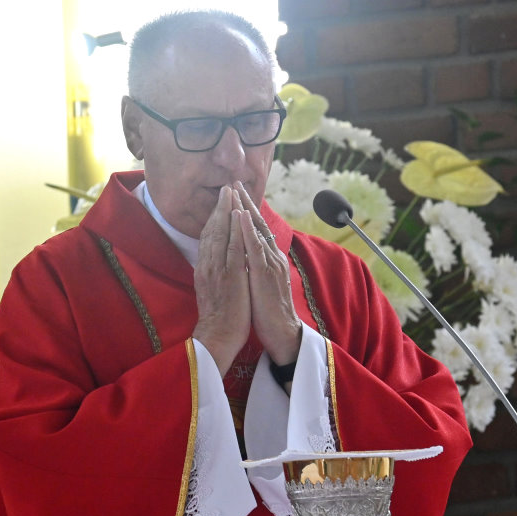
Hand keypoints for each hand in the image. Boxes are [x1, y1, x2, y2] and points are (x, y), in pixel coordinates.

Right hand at [192, 187, 250, 374]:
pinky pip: (232, 248)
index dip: (215, 216)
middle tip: (226, 187)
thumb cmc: (219, 317)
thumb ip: (214, 272)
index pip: (209, 236)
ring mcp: (218, 270)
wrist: (217, 336)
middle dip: (220, 207)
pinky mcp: (230, 277)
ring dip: (226, 211)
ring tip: (231, 192)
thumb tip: (216, 260)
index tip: (222, 200)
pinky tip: (237, 216)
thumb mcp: (212, 289)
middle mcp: (209, 265)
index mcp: (205, 268)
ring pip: (221, 234)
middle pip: (213, 230)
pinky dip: (234, 230)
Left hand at [234, 183, 301, 366]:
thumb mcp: (261, 283)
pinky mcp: (265, 274)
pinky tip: (240, 216)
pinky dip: (247, 230)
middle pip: (257, 224)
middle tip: (234, 183)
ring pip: (256, 231)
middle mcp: (271, 257)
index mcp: (268, 259)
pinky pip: (254, 248)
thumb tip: (247, 255)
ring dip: (245, 209)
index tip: (236, 195)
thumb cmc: (268, 311)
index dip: (246, 212)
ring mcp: (269, 264)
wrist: (282, 332)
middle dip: (245, 203)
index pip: (256, 230)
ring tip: (236, 191)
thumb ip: (256, 266)